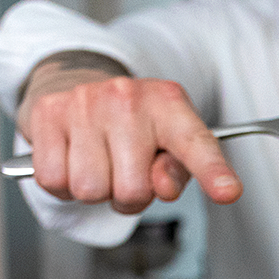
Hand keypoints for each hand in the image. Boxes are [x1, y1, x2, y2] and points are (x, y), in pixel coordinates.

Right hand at [16, 52, 241, 214]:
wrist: (79, 81)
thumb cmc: (132, 125)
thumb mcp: (167, 143)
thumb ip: (176, 170)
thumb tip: (162, 187)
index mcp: (170, 106)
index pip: (195, 145)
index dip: (213, 172)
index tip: (229, 193)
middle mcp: (128, 99)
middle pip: (132, 190)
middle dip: (127, 196)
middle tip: (123, 172)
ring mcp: (86, 103)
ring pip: (89, 190)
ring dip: (93, 191)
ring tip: (98, 164)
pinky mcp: (49, 114)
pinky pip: (54, 181)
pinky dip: (61, 184)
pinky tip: (72, 159)